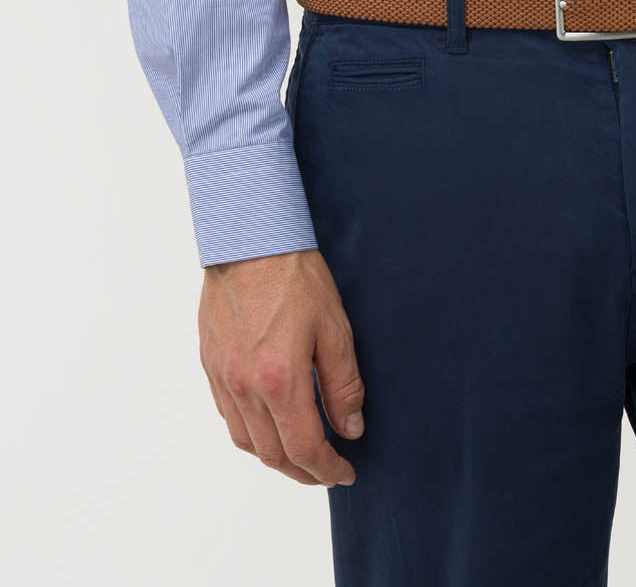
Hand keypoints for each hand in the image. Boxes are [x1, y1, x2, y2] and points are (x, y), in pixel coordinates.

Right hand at [198, 248, 363, 486]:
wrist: (249, 238)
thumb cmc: (294, 274)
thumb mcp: (335, 328)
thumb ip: (343, 385)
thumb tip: (351, 427)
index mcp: (279, 380)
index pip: (304, 448)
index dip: (327, 469)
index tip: (346, 472)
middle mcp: (244, 387)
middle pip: (272, 454)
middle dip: (303, 471)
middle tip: (328, 470)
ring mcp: (222, 377)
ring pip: (246, 441)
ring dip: (275, 456)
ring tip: (301, 453)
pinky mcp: (210, 363)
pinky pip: (228, 415)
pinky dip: (251, 432)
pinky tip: (269, 423)